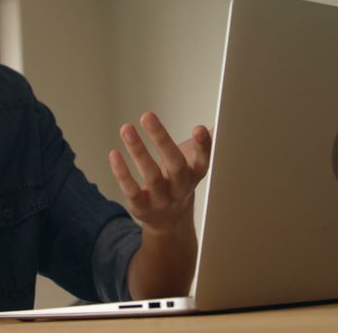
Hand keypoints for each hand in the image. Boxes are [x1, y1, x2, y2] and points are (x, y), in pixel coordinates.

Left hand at [109, 111, 211, 234]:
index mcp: (196, 174)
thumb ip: (207, 141)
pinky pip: (131, 189)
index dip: (203, 146)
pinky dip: (122, 172)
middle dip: (162, 140)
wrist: (170, 222)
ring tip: (127, 128)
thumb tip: (222, 119)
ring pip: (151, 176)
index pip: (203, 159)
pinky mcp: (142, 207)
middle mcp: (181, 188)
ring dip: (138, 151)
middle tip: (148, 116)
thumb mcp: (196, 162)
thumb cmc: (181, 182)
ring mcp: (161, 199)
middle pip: (175, 165)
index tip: (199, 129)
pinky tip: (115, 154)